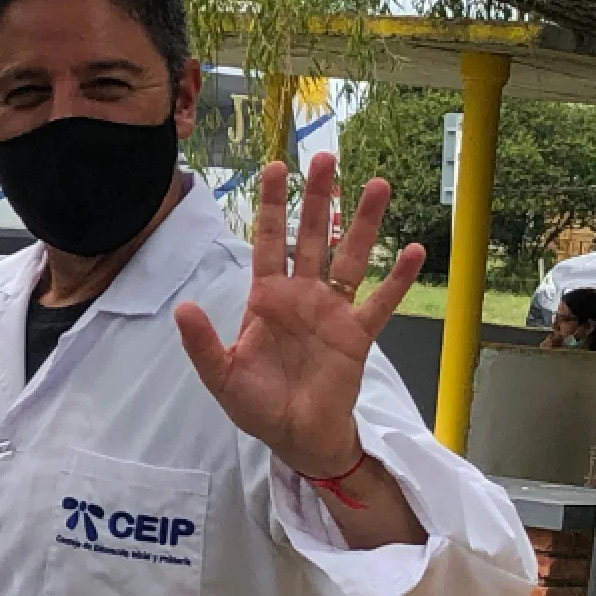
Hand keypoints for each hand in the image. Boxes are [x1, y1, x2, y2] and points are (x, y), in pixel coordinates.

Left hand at [174, 153, 424, 478]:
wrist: (295, 437)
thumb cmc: (256, 404)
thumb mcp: (220, 374)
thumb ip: (202, 342)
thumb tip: (182, 308)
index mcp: (266, 297)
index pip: (267, 241)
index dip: (272, 205)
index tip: (275, 167)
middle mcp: (301, 294)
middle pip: (310, 236)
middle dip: (317, 198)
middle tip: (325, 158)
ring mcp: (332, 311)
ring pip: (349, 257)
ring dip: (363, 223)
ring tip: (377, 184)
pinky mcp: (357, 335)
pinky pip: (380, 301)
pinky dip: (397, 278)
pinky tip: (413, 251)